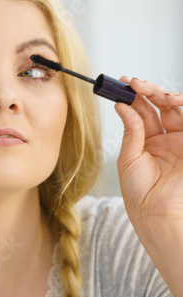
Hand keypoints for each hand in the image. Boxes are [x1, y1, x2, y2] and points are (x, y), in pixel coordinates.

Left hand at [115, 77, 182, 242]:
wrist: (156, 212)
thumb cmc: (139, 191)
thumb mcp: (129, 158)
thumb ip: (131, 131)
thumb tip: (123, 106)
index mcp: (146, 141)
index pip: (141, 112)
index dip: (133, 97)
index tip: (122, 84)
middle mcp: (165, 138)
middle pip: (159, 106)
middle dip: (147, 91)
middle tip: (134, 83)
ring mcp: (181, 140)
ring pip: (176, 110)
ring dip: (164, 96)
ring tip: (151, 91)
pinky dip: (181, 107)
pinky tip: (171, 101)